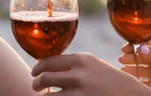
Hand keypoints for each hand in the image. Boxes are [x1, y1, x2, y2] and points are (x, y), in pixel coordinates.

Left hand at [31, 53, 150, 95]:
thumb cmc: (116, 83)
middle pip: (44, 77)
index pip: (49, 61)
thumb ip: (78, 65)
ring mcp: (78, 92)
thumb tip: (53, 68)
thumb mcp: (97, 67)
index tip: (35, 72)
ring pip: (47, 95)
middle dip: (36, 83)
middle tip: (35, 87)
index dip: (38, 67)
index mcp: (82, 59)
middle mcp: (78, 73)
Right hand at [119, 38, 150, 95]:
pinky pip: (142, 82)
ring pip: (138, 69)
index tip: (126, 47)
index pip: (145, 44)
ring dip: (130, 68)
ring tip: (124, 69)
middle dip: (130, 56)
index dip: (135, 45)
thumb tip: (141, 48)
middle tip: (123, 58)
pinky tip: (130, 78)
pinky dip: (135, 80)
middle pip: (139, 56)